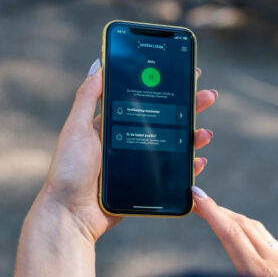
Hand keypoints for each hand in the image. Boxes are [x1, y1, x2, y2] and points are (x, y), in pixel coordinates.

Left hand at [12, 59, 217, 276]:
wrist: (70, 214)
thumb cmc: (68, 170)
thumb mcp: (76, 128)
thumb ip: (88, 97)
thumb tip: (98, 62)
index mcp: (112, 123)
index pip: (144, 98)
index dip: (165, 85)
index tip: (184, 72)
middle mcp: (128, 139)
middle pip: (165, 119)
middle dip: (189, 106)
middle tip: (209, 95)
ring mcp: (138, 162)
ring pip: (173, 144)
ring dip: (192, 136)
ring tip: (205, 132)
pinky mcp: (145, 184)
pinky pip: (172, 172)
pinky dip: (188, 166)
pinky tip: (198, 160)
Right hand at [191, 186, 277, 276]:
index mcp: (260, 276)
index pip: (232, 234)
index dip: (212, 212)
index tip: (197, 197)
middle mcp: (276, 266)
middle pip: (244, 226)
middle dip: (219, 210)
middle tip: (198, 200)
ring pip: (257, 230)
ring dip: (233, 218)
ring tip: (214, 213)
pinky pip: (268, 240)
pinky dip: (249, 230)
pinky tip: (241, 231)